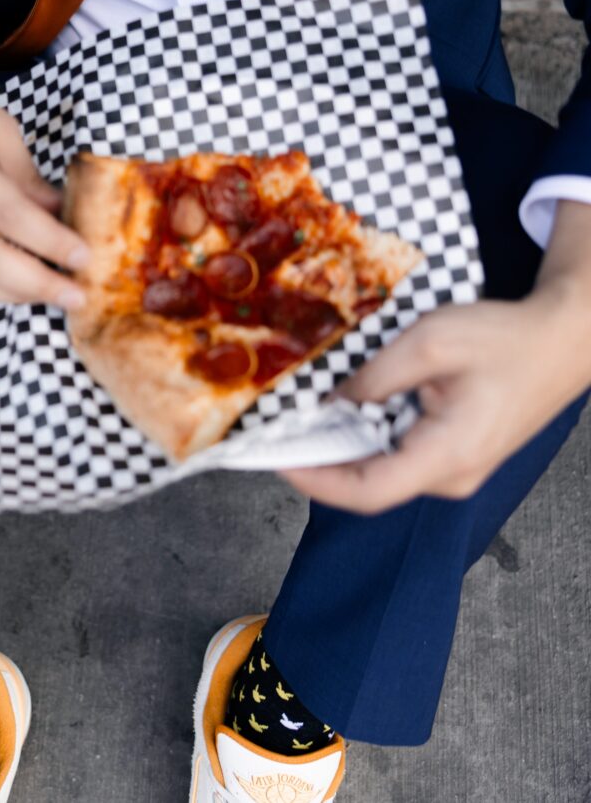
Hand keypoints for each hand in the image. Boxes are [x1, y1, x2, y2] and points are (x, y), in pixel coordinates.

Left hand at [283, 203, 590, 512]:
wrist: (564, 340)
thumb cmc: (507, 339)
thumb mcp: (430, 343)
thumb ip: (373, 377)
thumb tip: (325, 401)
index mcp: (448, 455)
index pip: (366, 491)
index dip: (312, 480)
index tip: (271, 457)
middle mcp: (450, 475)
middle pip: (366, 485)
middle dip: (314, 462)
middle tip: (268, 434)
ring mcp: (453, 469)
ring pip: (379, 472)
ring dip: (335, 450)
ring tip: (291, 422)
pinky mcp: (452, 455)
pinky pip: (396, 457)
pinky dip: (360, 439)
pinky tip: (334, 414)